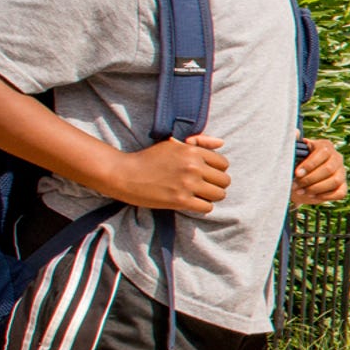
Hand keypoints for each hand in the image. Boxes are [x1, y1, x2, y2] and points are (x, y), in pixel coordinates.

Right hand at [109, 135, 230, 213]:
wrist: (125, 174)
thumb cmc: (149, 158)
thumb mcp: (173, 144)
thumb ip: (200, 142)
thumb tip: (221, 143)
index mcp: (192, 151)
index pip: (223, 163)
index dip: (217, 170)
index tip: (206, 174)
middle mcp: (193, 166)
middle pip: (224, 180)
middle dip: (216, 184)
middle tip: (203, 186)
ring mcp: (188, 184)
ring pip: (219, 195)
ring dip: (211, 196)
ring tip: (199, 195)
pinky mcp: (180, 200)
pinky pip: (207, 207)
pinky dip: (202, 207)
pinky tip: (192, 203)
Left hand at [290, 138, 345, 206]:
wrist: (302, 177)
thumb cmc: (298, 162)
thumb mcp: (296, 151)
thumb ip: (294, 142)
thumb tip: (295, 132)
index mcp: (326, 146)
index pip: (323, 153)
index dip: (309, 165)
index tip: (296, 173)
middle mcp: (337, 158)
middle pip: (329, 169)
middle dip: (310, 179)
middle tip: (296, 185)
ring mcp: (342, 172)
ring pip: (335, 181)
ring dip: (316, 188)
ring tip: (302, 191)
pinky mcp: (343, 186)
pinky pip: (340, 193)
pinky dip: (326, 196)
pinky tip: (312, 196)